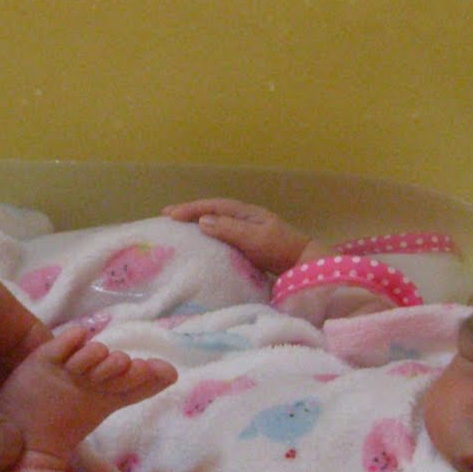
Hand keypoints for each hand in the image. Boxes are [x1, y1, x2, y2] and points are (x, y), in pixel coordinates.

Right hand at [164, 198, 328, 274]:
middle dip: (190, 212)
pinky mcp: (249, 245)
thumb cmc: (281, 250)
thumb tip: (202, 221)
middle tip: (167, 216)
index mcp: (246, 212)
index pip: (213, 206)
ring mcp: (248, 230)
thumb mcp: (255, 239)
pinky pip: (223, 235)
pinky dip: (208, 235)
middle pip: (213, 210)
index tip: (169, 214)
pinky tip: (200, 243)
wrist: (304, 265)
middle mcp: (245, 218)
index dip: (191, 209)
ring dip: (197, 222)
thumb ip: (230, 230)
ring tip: (178, 228)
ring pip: (217, 221)